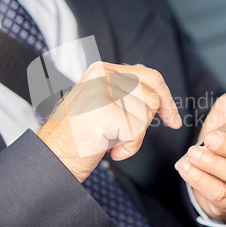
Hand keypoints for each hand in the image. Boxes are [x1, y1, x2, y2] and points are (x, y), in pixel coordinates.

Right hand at [38, 62, 180, 181]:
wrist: (52, 156)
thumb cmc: (77, 135)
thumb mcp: (102, 103)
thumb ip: (126, 91)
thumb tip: (159, 93)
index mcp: (103, 70)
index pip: (150, 76)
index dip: (166, 99)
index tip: (173, 118)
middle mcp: (103, 75)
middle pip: (152, 96)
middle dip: (147, 122)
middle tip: (125, 135)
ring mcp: (103, 92)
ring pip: (147, 115)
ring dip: (134, 137)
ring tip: (111, 140)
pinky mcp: (106, 113)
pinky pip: (137, 133)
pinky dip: (129, 148)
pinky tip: (110, 150)